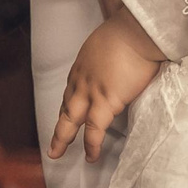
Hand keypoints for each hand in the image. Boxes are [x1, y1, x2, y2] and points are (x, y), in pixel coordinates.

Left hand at [48, 13, 161, 161]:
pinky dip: (91, 144)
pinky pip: (94, 129)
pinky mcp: (105, 102)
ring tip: (58, 153)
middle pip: (65, 108)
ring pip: (70, 121)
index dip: (68, 106)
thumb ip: (109, 56)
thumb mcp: (109, 41)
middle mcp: (81, 81)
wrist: (136, 31)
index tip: (67, 115)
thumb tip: (121, 60)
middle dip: (58, 126)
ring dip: (63, 138)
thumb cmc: (130, 31)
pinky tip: (91, 156)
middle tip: (52, 142)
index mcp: (82, 66)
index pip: (71, 91)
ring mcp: (90, 92)